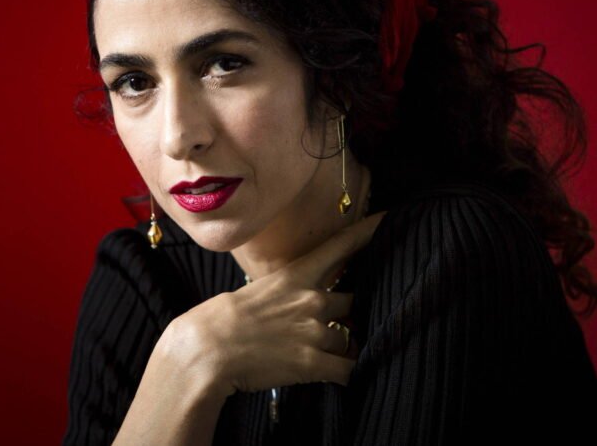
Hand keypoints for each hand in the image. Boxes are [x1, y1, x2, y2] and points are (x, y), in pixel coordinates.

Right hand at [166, 210, 385, 398]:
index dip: (369, 231)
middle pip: (353, 303)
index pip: (341, 246)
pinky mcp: (313, 362)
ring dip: (342, 349)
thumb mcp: (257, 290)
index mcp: (296, 275)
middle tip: (338, 326)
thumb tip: (300, 303)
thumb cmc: (222, 320)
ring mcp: (314, 330)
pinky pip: (347, 369)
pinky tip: (341, 376)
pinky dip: (347, 374)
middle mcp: (312, 299)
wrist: (206, 350)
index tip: (390, 219)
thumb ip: (287, 292)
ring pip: (349, 339)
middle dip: (349, 316)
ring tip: (322, 356)